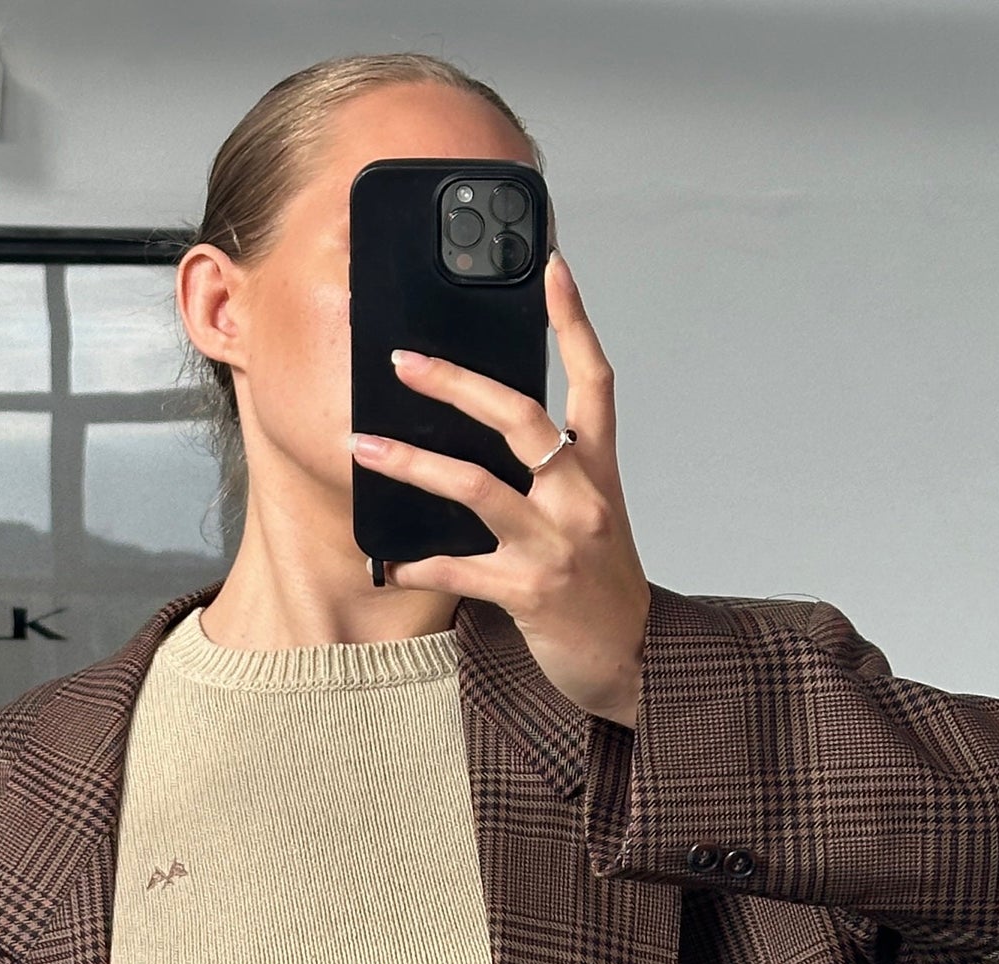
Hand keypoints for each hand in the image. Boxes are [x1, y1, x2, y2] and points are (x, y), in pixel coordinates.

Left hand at [348, 251, 650, 726]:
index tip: (551, 268)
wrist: (635, 660)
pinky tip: (388, 562)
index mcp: (599, 473)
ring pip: (477, 485)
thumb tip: (488, 437)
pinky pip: (460, 569)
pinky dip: (418, 564)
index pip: (595, 380)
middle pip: (521, 417)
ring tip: (364, 448)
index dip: (575, 321)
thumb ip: (553, 476)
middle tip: (403, 360)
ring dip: (412, 464)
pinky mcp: (531, 592)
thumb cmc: (604, 587)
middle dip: (457, 383)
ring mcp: (556, 545)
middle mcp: (581, 499)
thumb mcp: (593, 518)